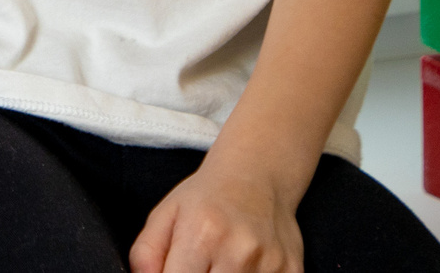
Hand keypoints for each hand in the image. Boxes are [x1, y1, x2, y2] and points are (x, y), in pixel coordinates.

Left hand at [130, 159, 303, 272]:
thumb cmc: (205, 200)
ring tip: (217, 266)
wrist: (258, 176)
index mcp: (201, 234)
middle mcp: (239, 251)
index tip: (174, 272)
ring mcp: (270, 264)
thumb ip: (146, 254)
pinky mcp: (293, 271)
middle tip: (197, 267)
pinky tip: (242, 268)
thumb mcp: (165, 216)